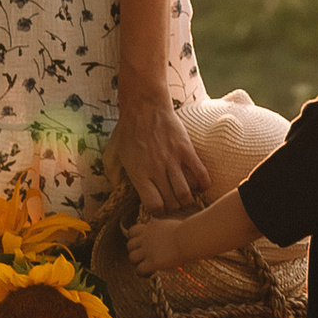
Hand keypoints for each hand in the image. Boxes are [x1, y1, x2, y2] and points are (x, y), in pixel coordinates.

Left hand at [116, 95, 209, 218]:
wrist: (143, 106)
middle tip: (174, 202)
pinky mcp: (185, 149)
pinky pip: (200, 173)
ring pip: (186, 193)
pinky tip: (201, 185)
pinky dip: (203, 184)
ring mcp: (172, 160)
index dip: (159, 212)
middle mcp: (156, 171)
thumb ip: (115, 176)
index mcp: (139, 175)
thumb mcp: (114, 156)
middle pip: (172, 203)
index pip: (155, 207)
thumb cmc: (128, 131)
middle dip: (174, 207)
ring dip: (187, 198)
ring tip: (186, 195)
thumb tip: (117, 192)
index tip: (160, 207)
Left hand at [126, 213, 188, 276]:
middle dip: (135, 252)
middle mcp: (146, 238)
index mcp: (151, 228)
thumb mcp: (171, 227)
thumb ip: (165, 231)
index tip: (142, 245)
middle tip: (144, 258)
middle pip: (129, 245)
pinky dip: (143, 273)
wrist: (188, 238)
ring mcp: (148, 250)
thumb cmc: (187, 232)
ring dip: (137, 263)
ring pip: (132, 258)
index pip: (132, 231)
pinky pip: (139, 270)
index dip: (134, 239)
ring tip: (147, 267)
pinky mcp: (152, 262)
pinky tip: (152, 273)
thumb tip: (170, 234)